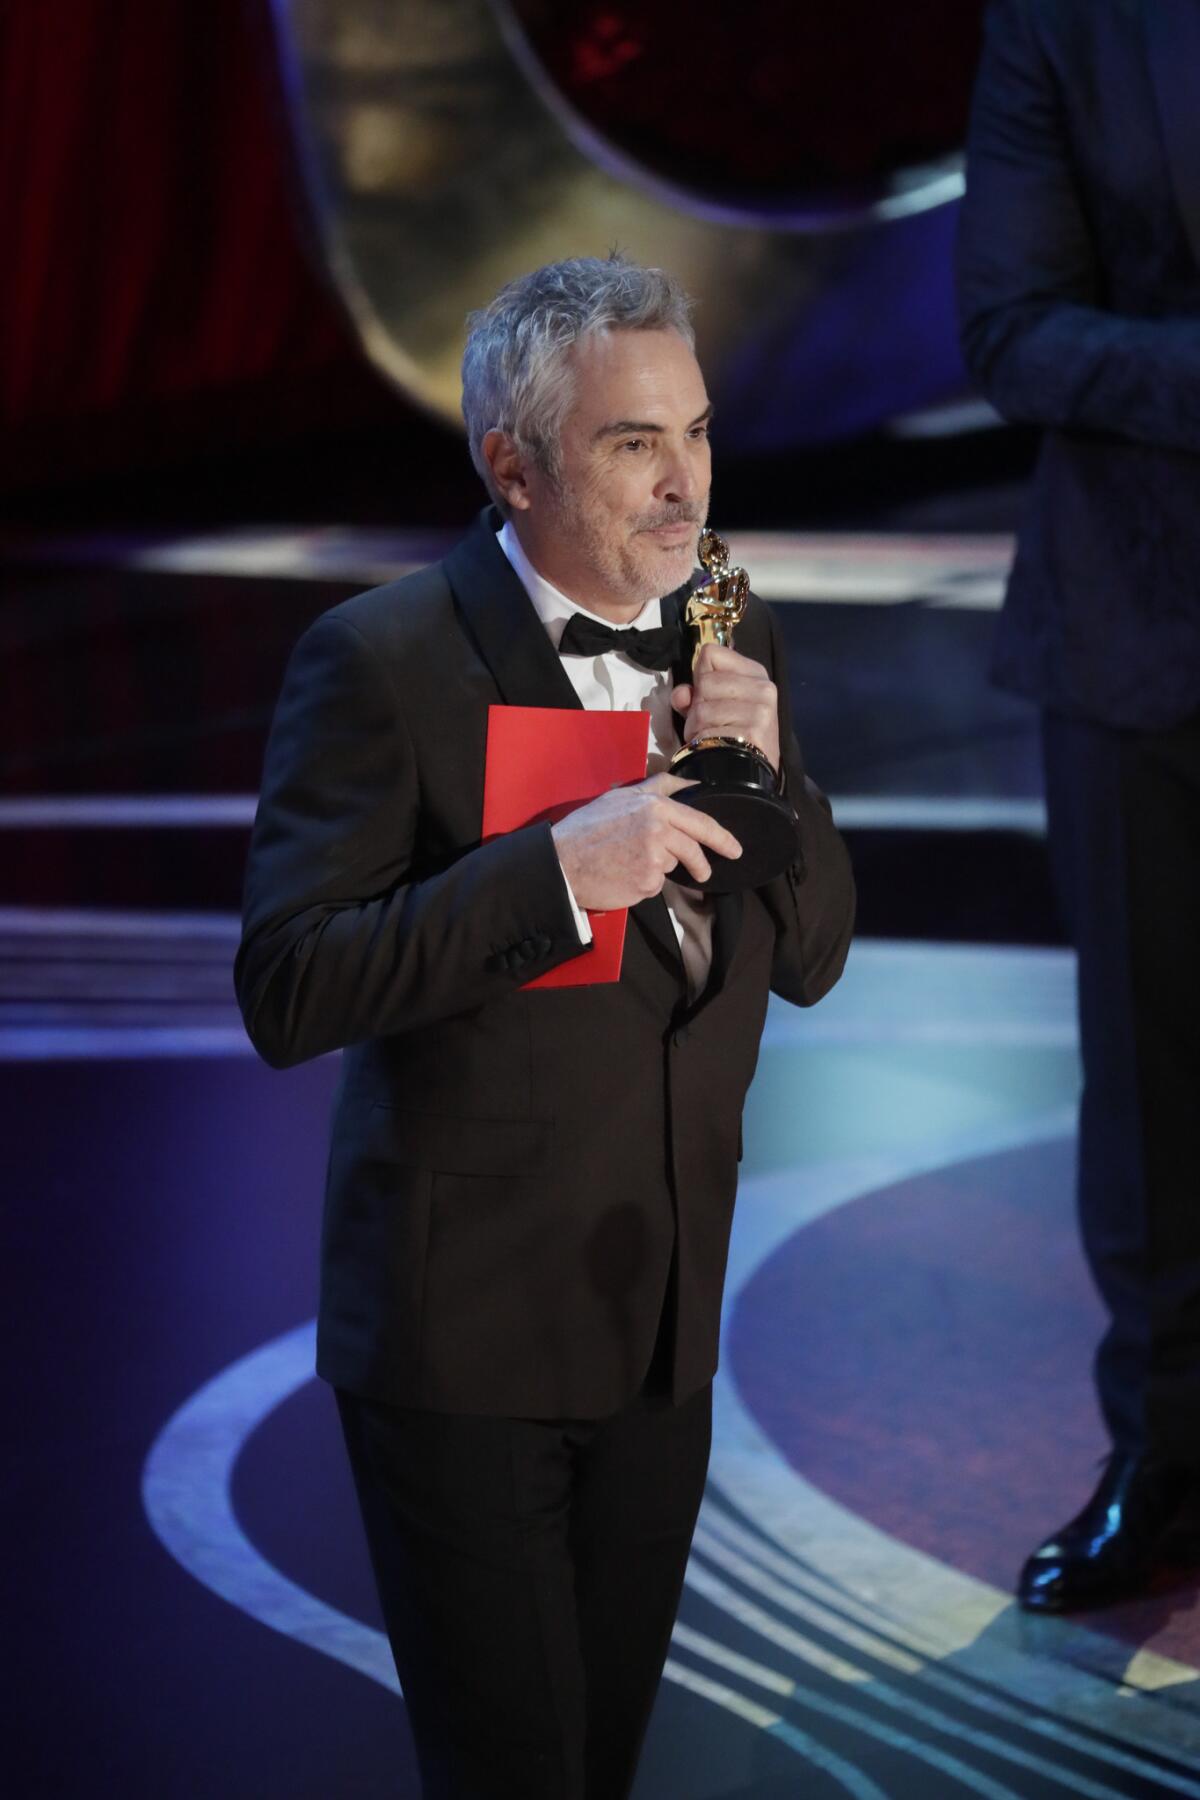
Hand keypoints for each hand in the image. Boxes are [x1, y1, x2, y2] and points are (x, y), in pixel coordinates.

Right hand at [551, 771, 742, 910]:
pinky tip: (622, 875)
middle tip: (705, 872)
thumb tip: (689, 782)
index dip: (722, 837)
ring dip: (658, 868)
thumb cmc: (587, 828)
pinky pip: (655, 884)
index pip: (700, 822)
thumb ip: (659, 786)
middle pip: (694, 849)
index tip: (734, 847)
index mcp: (654, 806)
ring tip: (629, 862)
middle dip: (703, 863)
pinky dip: (644, 883)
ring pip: (672, 866)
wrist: (561, 862)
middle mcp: (658, 830)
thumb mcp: (622, 796)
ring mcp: (654, 859)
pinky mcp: (646, 883)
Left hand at [671, 643, 779, 772]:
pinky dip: (702, 743)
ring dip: (697, 728)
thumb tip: (681, 694)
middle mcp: (762, 688)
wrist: (751, 774)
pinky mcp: (751, 733)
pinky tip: (715, 748)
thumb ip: (693, 693)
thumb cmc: (732, 734)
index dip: (701, 676)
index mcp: (755, 673)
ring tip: (712, 737)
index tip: (710, 695)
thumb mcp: (714, 706)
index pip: (711, 653)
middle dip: (698, 706)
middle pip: (704, 681)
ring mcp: (759, 711)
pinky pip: (706, 731)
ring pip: (702, 708)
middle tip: (710, 723)